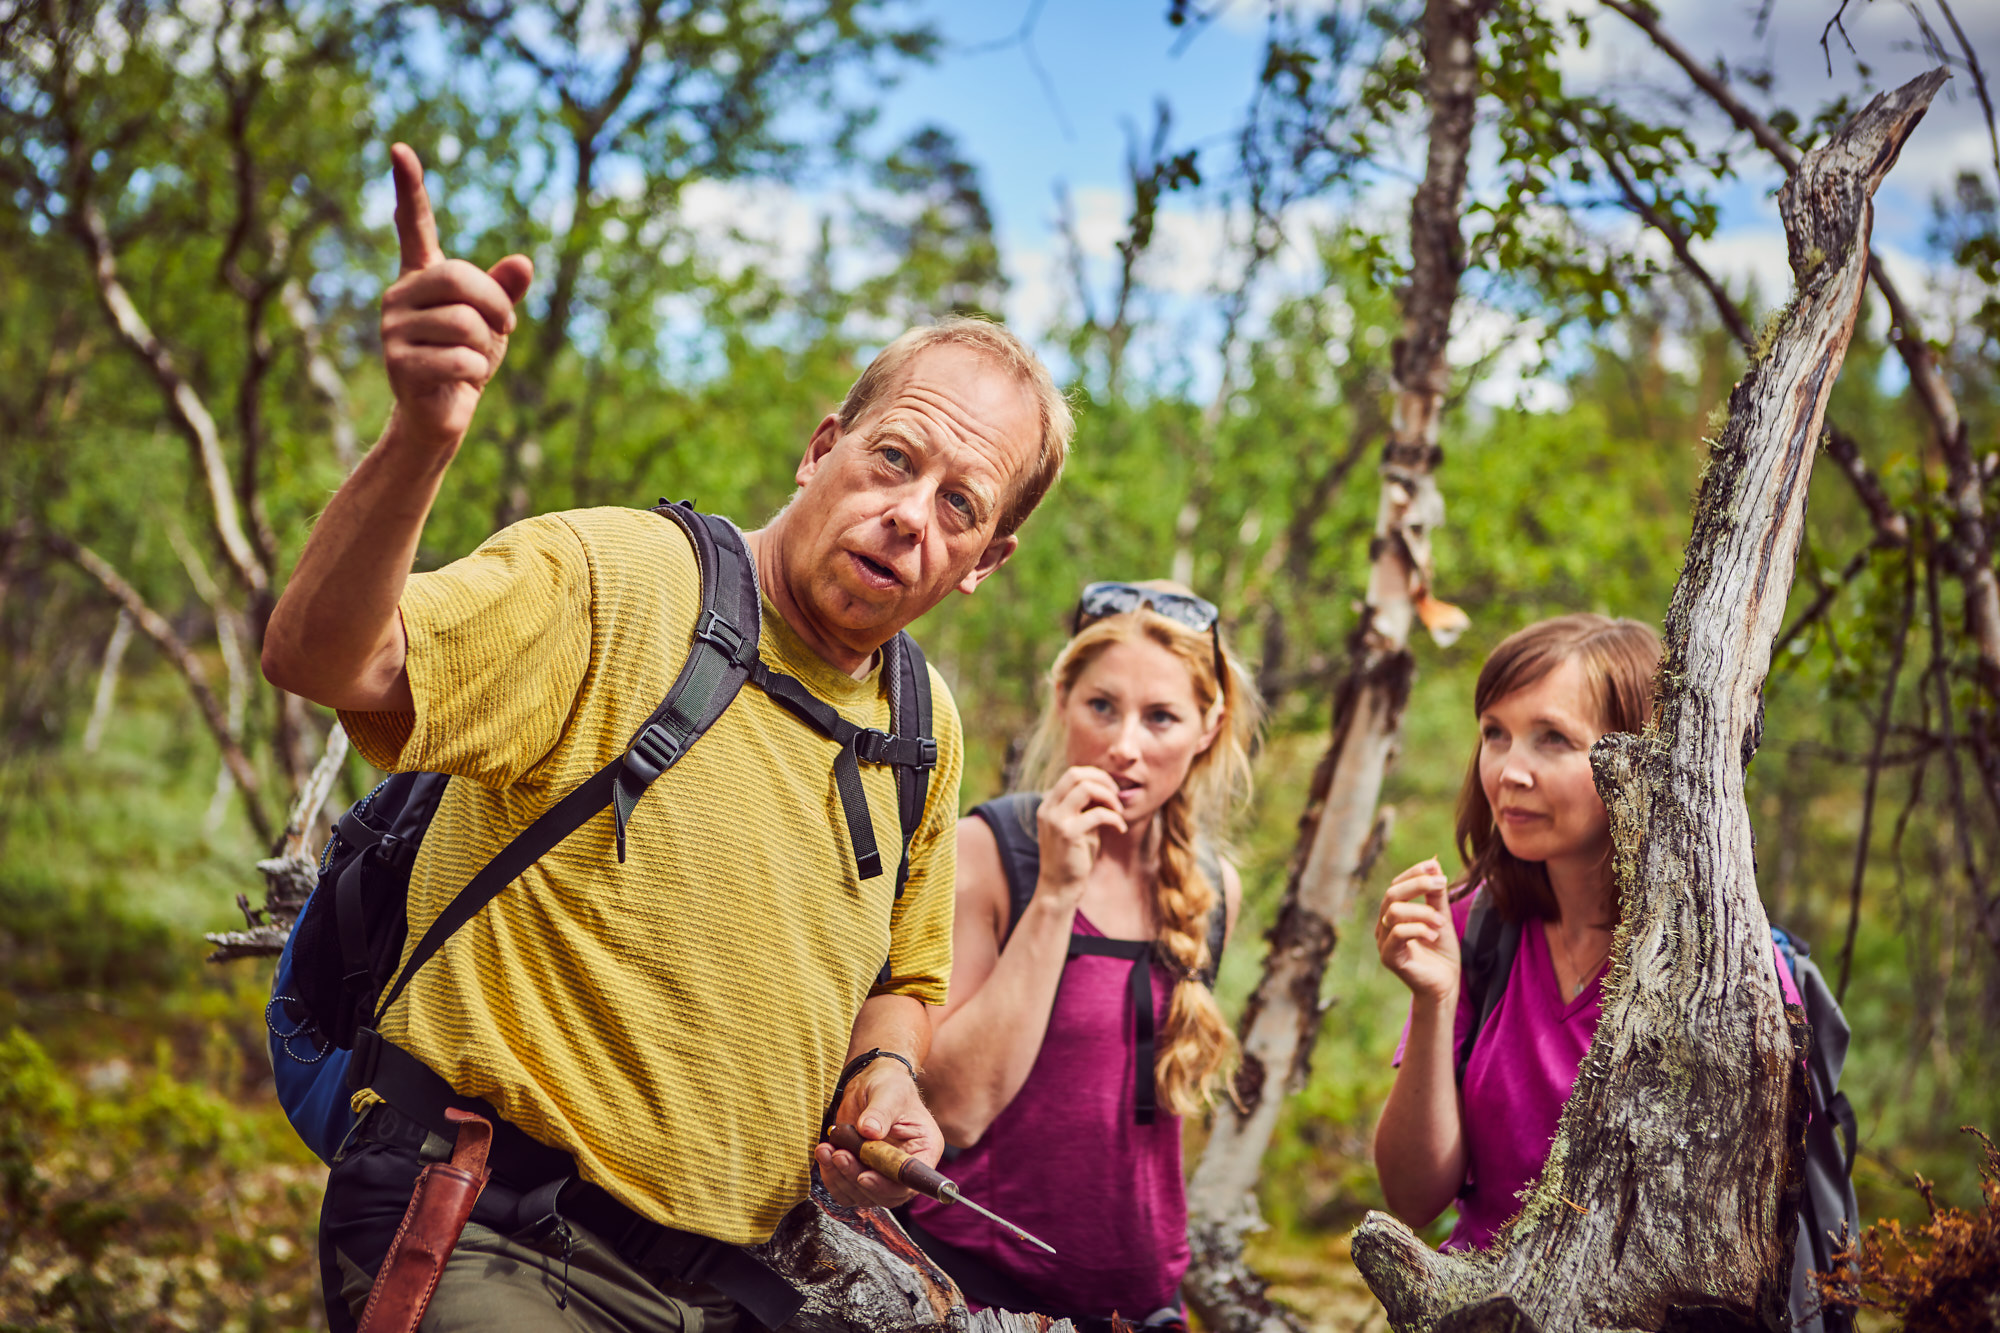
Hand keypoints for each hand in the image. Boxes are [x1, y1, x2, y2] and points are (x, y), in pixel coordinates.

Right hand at [380, 143, 533, 452]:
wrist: (443, 413)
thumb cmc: (467, 360)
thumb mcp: (494, 322)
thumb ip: (505, 290)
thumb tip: (524, 261)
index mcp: (421, 278)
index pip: (413, 226)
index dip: (409, 189)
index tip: (400, 149)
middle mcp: (399, 295)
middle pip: (460, 278)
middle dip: (496, 305)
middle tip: (505, 328)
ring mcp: (392, 328)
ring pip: (465, 323)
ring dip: (486, 347)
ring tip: (472, 360)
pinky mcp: (398, 363)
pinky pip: (461, 358)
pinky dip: (478, 372)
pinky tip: (464, 381)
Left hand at [813, 1058, 940, 1208]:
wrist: (870, 1083)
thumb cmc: (889, 1085)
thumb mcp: (888, 1093)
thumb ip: (880, 1112)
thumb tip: (868, 1131)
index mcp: (925, 1150)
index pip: (911, 1180)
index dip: (888, 1185)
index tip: (864, 1176)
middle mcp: (905, 1168)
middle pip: (885, 1194)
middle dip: (857, 1178)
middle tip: (840, 1155)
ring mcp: (882, 1173)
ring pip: (862, 1195)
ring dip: (840, 1177)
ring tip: (827, 1150)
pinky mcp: (861, 1172)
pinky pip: (845, 1188)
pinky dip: (831, 1175)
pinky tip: (824, 1152)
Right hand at [1033, 766, 1128, 910]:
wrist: (1059, 889)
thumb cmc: (1073, 859)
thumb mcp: (1079, 827)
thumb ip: (1086, 808)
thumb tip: (1106, 788)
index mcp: (1049, 805)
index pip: (1072, 774)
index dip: (1096, 776)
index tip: (1112, 790)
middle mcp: (1048, 808)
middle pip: (1076, 774)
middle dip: (1103, 781)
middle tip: (1117, 797)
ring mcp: (1055, 820)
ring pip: (1085, 788)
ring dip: (1109, 797)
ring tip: (1119, 812)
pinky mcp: (1068, 833)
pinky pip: (1098, 814)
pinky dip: (1115, 818)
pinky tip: (1120, 829)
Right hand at [1375, 857, 1460, 1002]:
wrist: (1444, 986)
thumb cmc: (1441, 954)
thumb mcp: (1441, 917)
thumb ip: (1436, 895)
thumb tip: (1434, 863)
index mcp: (1393, 915)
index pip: (1396, 885)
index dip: (1413, 872)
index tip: (1434, 865)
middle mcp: (1383, 926)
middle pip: (1391, 894)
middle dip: (1417, 884)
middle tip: (1442, 884)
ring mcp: (1383, 942)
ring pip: (1394, 912)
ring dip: (1423, 912)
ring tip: (1441, 923)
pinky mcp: (1389, 958)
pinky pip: (1398, 933)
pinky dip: (1419, 929)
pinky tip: (1434, 935)